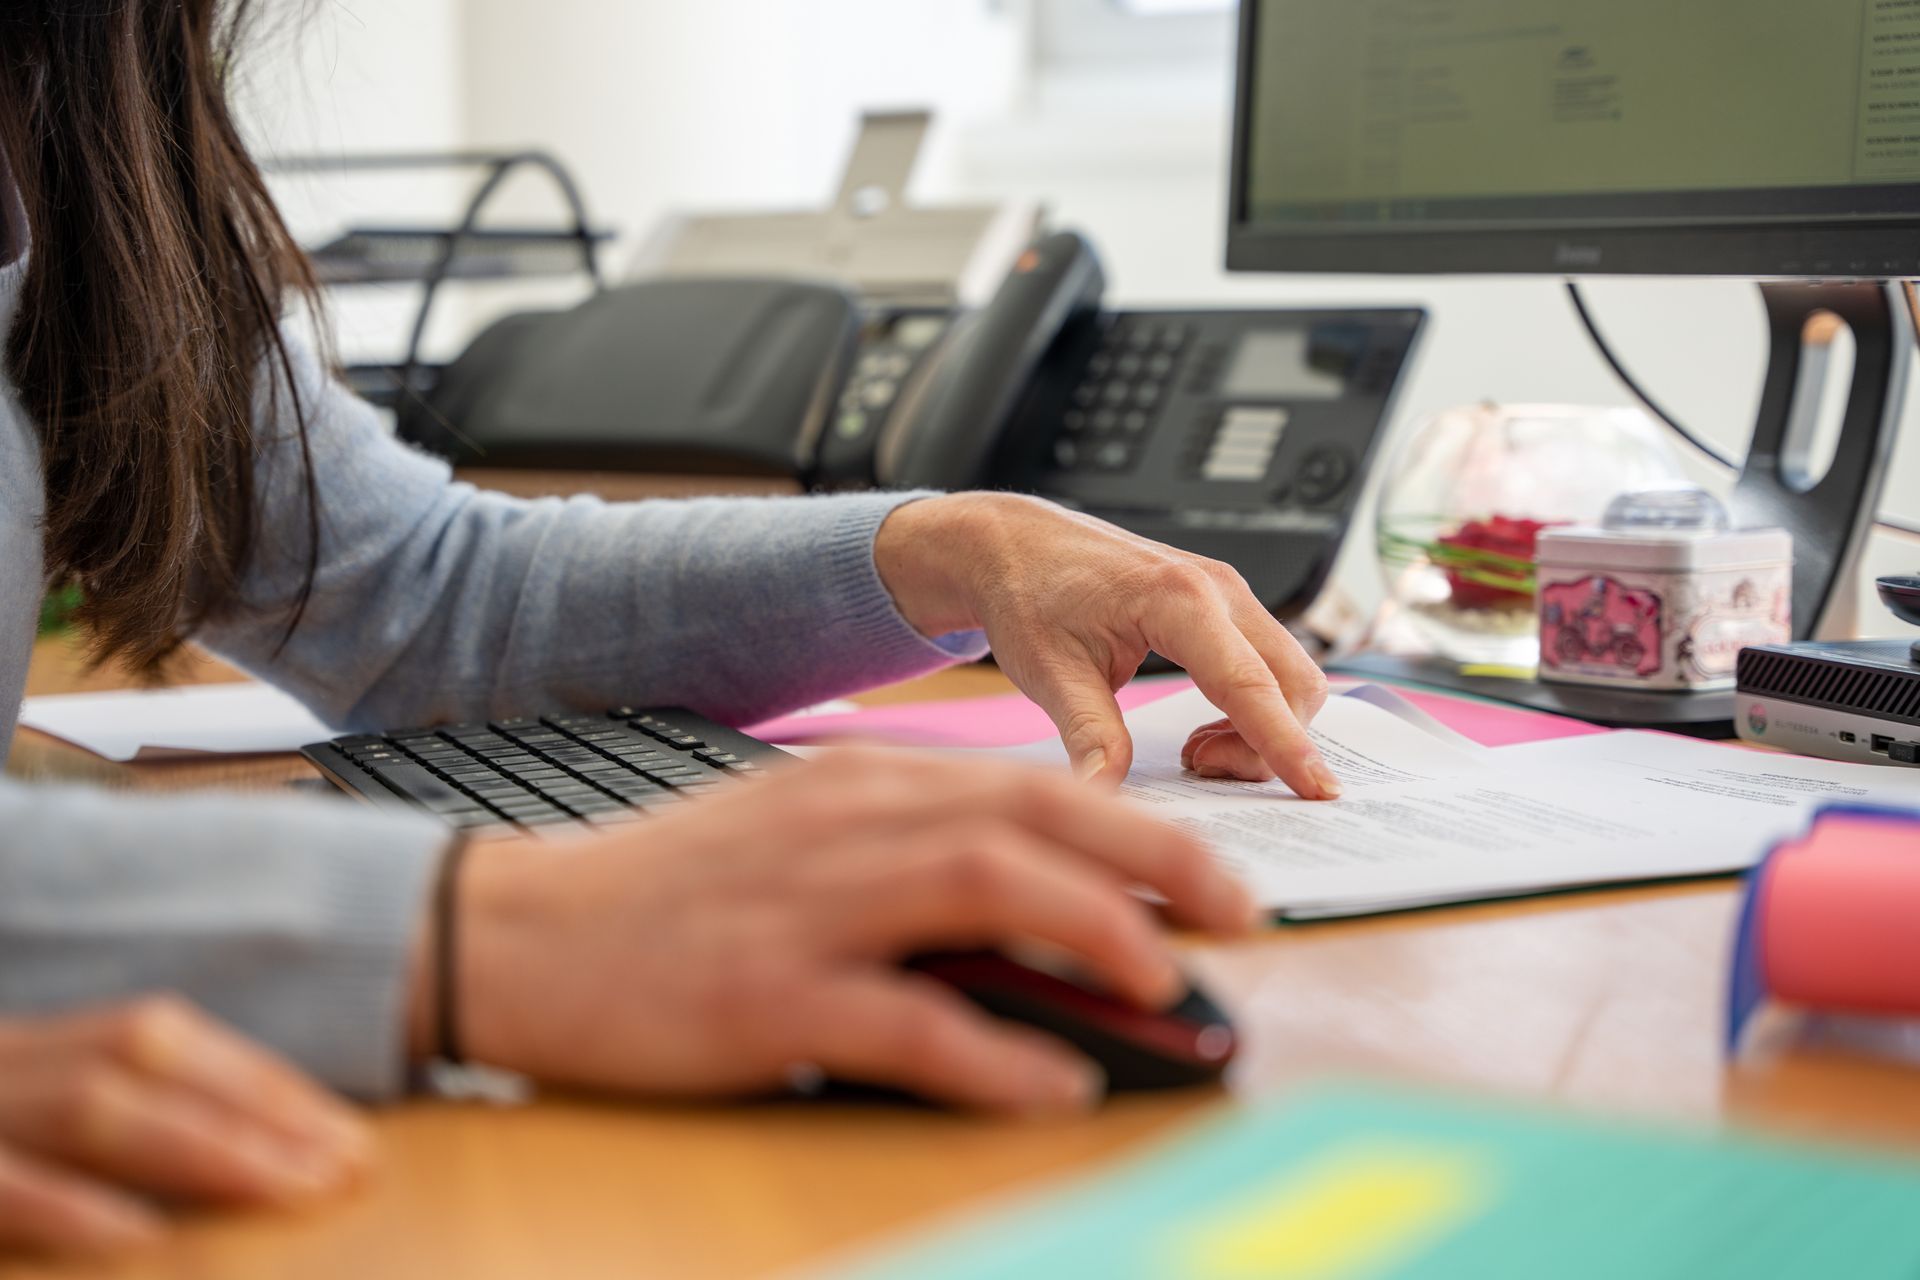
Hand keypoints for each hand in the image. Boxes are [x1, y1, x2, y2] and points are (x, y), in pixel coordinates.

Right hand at [0, 998, 373, 1257]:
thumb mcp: (21, 1134)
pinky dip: (70, 1210)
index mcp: (20, 1052)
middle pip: (142, 1060)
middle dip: (258, 1113)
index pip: (159, 1042)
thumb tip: (253, 1170)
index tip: (348, 1135)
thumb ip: (111, 1139)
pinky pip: (0, 1186)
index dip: (258, 1084)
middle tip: (353, 1168)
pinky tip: (142, 1241)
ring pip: (88, 1108)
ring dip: (206, 1149)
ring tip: (299, 1191)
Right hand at [433, 750, 1256, 1113]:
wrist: (514, 931)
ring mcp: (804, 910)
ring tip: (1166, 985)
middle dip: (1152, 862)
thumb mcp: (796, 840)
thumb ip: (906, 849)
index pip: (1030, 790)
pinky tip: (1053, 1082)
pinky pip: (902, 1022)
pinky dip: (992, 1053)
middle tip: (1235, 917)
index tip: (1210, 875)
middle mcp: (844, 828)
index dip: (1137, 829)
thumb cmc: (665, 892)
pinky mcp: (762, 997)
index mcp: (857, 786)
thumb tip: (1032, 898)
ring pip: (982, 892)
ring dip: (1093, 936)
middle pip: (1030, 823)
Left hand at [875, 493, 1338, 796]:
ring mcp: (1227, 592)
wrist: (1015, 543)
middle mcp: (1218, 588)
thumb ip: (1089, 736)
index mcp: (1178, 598)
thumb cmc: (1028, 593)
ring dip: (1262, 726)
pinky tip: (1203, 726)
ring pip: (1289, 674)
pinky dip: (1254, 706)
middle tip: (1198, 766)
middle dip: (1270, 742)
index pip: (1251, 685)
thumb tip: (1107, 797)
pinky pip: (1269, 663)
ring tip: (1195, 749)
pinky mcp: (1223, 603)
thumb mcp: (1049, 673)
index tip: (1319, 792)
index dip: (1286, 744)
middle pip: (1293, 683)